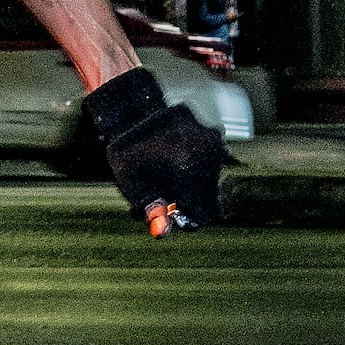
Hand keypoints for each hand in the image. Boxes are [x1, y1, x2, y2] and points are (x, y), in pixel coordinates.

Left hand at [81, 68, 224, 229]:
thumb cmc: (130, 154)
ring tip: (171, 174)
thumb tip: (163, 232)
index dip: (189, 218)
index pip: (206, 215)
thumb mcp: (134, 185)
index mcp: (187, 172)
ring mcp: (213, 144)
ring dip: (196, 185)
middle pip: (210, 198)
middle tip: (167, 191)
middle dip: (192, 201)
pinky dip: (200, 168)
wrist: (134, 113)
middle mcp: (206, 158)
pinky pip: (213, 164)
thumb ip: (153, 210)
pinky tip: (179, 160)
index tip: (174, 209)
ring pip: (212, 181)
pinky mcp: (214, 136)